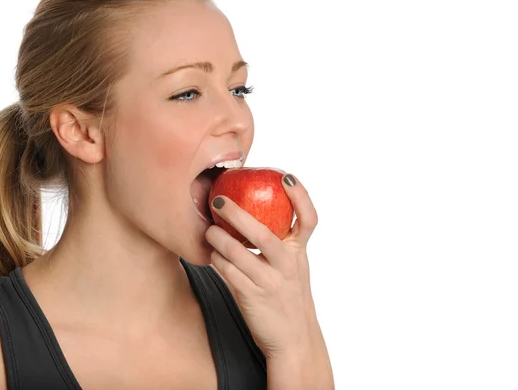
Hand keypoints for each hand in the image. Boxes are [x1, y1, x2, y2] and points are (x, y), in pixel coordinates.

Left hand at [204, 173, 320, 358]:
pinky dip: (217, 260)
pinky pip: (228, 272)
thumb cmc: (288, 298)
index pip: (308, 220)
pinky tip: (210, 254)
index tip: (286, 177)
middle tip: (219, 200)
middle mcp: (288, 265)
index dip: (301, 196)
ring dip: (219, 238)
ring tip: (209, 228)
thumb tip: (253, 216)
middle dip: (238, 213)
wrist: (294, 340)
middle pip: (264, 232)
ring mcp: (270, 282)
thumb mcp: (294, 269)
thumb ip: (282, 246)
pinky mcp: (252, 297)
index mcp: (300, 254)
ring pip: (240, 253)